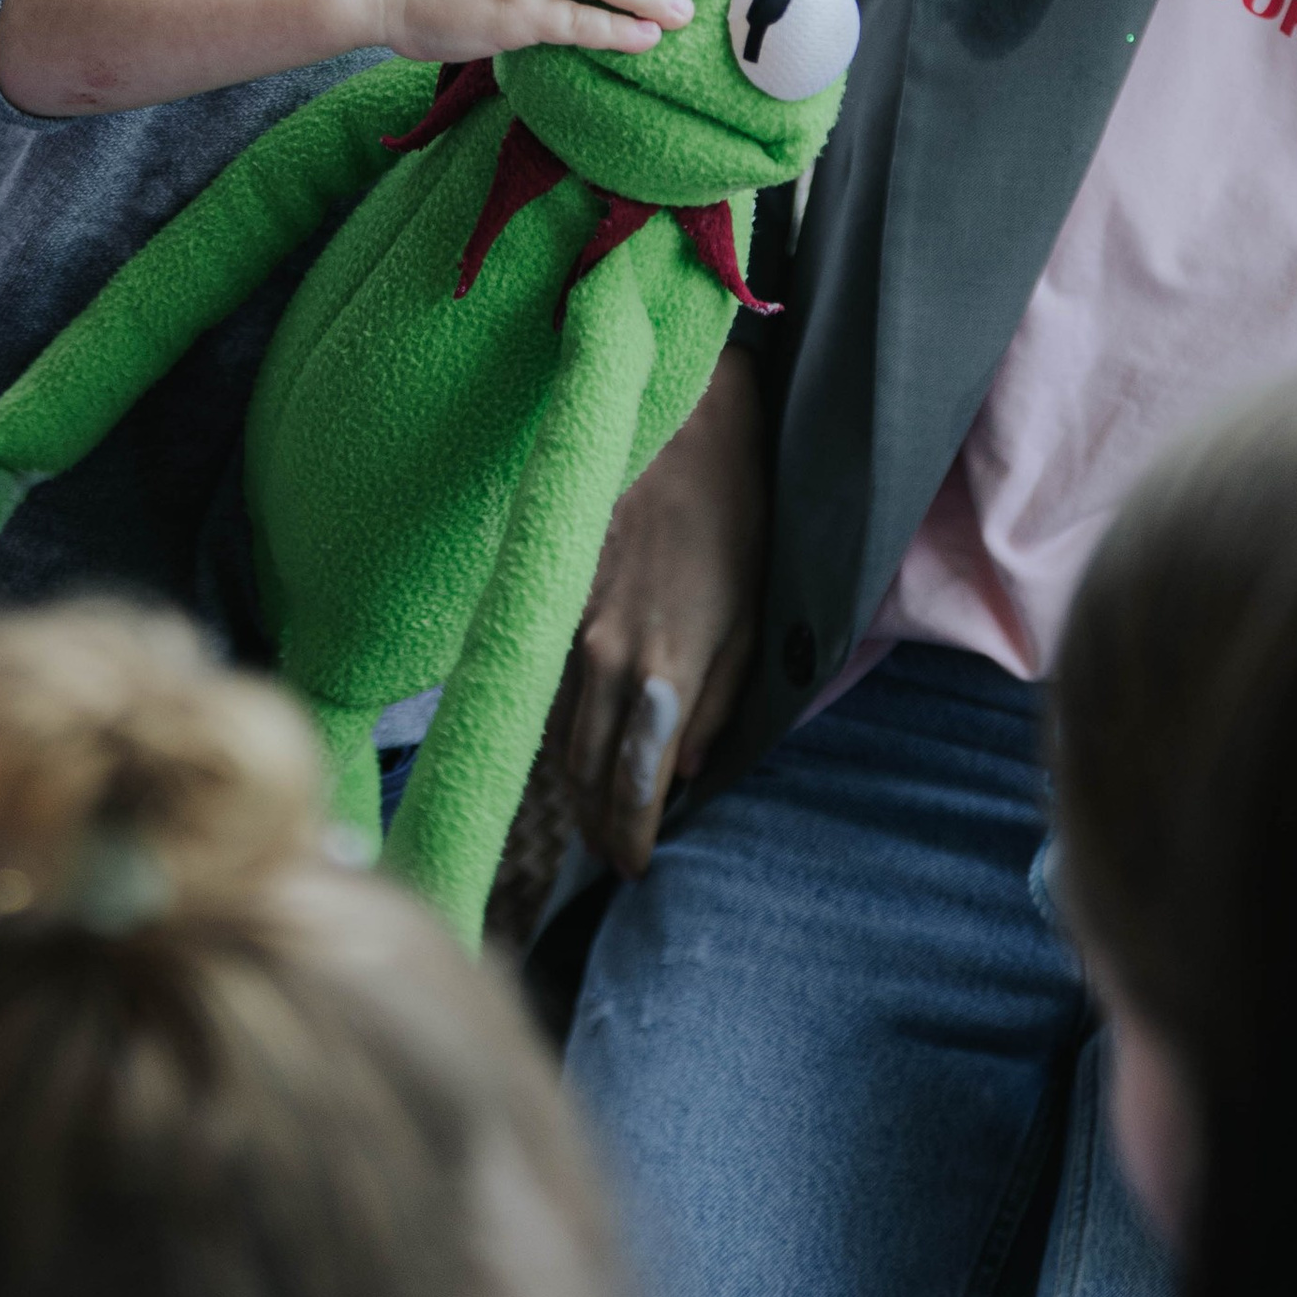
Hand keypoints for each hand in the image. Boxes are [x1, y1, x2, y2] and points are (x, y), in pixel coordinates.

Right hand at [560, 345, 766, 876]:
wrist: (681, 426)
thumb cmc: (732, 518)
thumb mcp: (750, 618)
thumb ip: (719, 702)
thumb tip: (688, 769)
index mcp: (666, 670)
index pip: (635, 785)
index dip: (633, 838)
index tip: (638, 870)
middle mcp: (606, 658)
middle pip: (585, 773)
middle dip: (599, 827)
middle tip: (614, 860)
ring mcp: (569, 626)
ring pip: (555, 735)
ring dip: (572, 788)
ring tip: (593, 820)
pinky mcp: (551, 595)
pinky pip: (545, 685)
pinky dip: (555, 729)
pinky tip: (569, 747)